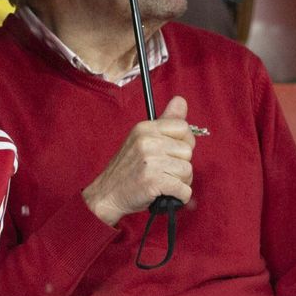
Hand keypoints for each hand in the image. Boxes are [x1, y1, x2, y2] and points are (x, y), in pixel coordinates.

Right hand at [82, 95, 195, 224]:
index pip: (183, 127)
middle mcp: (147, 141)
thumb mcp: (142, 139)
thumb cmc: (128, 169)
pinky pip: (184, 189)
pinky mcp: (153, 181)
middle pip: (188, 151)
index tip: (172, 153)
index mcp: (145, 128)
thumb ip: (165, 121)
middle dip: (181, 165)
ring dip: (180, 182)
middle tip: (164, 172)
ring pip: (187, 171)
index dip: (183, 143)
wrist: (107, 194)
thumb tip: (181, 99)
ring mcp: (150, 161)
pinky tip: (165, 194)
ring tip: (163, 183)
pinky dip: (179, 196)